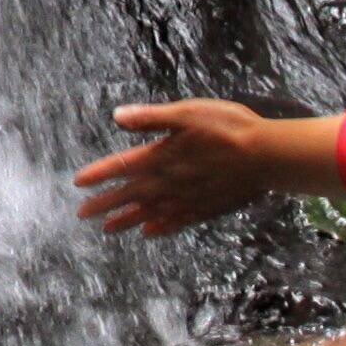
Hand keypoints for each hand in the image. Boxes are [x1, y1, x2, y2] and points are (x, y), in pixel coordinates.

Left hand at [71, 96, 336, 234]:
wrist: (267, 156)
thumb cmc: (228, 127)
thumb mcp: (187, 112)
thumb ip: (151, 118)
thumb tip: (117, 116)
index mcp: (162, 154)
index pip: (122, 166)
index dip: (99, 174)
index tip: (78, 183)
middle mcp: (170, 181)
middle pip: (130, 194)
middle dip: (105, 203)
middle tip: (82, 214)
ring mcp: (187, 197)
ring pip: (150, 211)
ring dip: (126, 219)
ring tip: (107, 228)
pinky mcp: (206, 207)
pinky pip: (177, 221)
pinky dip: (161, 227)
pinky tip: (150, 233)